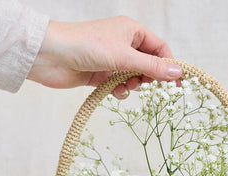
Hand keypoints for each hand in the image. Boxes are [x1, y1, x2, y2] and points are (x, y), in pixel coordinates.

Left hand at [27, 16, 181, 97]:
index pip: (159, 48)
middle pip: (148, 65)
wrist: (50, 56)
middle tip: (144, 85)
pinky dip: (119, 91)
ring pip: (133, 77)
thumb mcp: (124, 56)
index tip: (177, 85)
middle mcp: (123, 44)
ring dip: (133, 85)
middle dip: (148, 77)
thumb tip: (177, 72)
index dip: (169, 65)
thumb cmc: (86, 46)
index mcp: (131, 31)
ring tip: (125, 86)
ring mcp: (112, 60)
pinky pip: (119, 85)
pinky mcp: (100, 75)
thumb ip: (151, 66)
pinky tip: (114, 91)